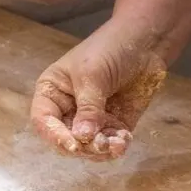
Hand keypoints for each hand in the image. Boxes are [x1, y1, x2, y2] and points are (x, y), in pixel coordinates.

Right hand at [30, 19, 166, 159]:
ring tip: (118, 142)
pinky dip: (116, 147)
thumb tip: (82, 138)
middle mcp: (67, 109)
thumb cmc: (110, 49)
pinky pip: (109, 144)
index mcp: (52, 92)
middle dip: (82, 146)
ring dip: (101, 149)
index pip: (43, 121)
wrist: (146, 41)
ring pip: (88, 146)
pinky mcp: (113, 124)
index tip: (73, 145)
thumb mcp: (93, 75)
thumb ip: (88, 108)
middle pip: (65, 138)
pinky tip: (125, 140)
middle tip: (101, 144)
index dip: (54, 135)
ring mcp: (90, 119)